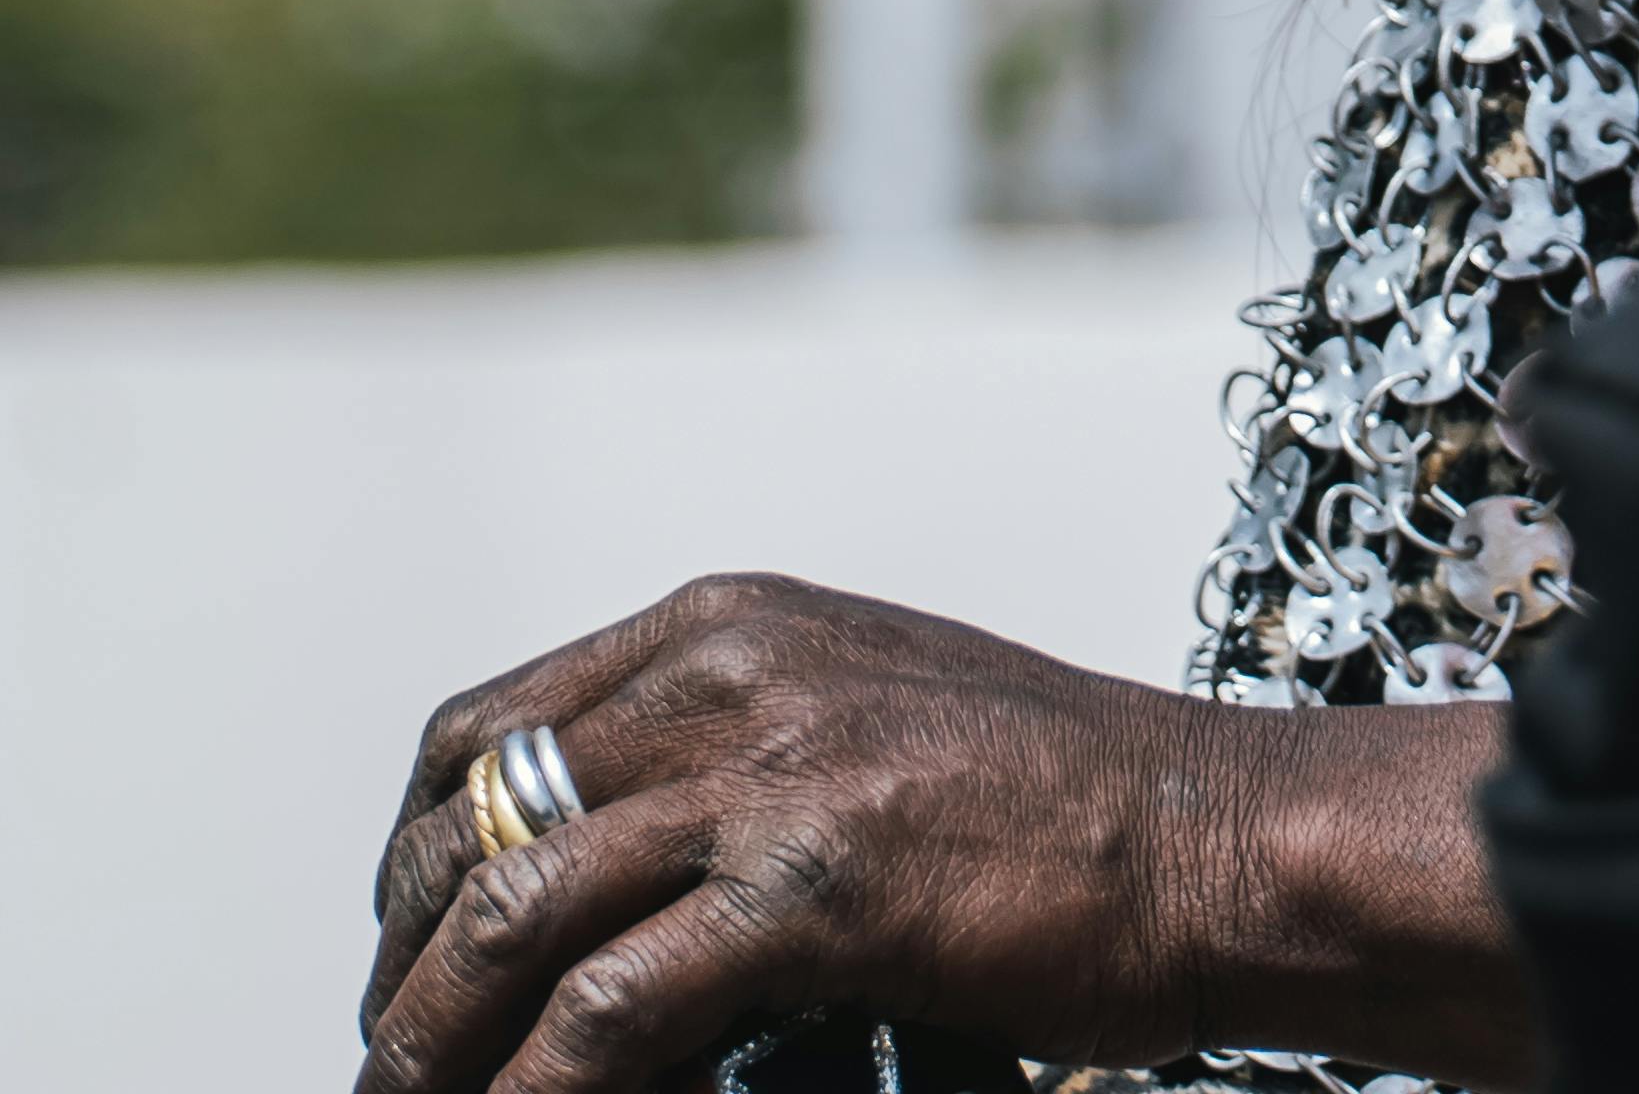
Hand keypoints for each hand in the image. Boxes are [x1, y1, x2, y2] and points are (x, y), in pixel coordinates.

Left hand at [358, 570, 1530, 1093]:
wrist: (1212, 838)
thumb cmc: (1055, 806)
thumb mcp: (867, 720)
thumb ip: (734, 754)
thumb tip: (599, 864)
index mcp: (732, 621)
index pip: (487, 730)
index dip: (410, 859)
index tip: (400, 963)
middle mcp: (731, 668)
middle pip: (474, 819)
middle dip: (402, 966)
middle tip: (397, 1070)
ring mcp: (774, 769)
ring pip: (510, 913)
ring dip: (432, 1042)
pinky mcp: (816, 885)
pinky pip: (608, 1012)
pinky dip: (539, 1092)